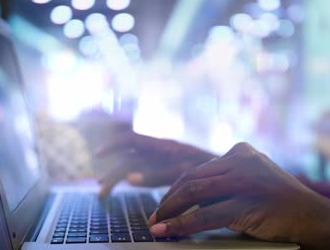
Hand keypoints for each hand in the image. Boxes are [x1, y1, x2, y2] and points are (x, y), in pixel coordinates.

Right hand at [96, 131, 214, 195]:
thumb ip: (157, 174)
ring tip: (104, 192)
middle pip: (128, 157)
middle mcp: (160, 150)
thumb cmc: (210, 167)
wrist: (231, 170)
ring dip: (117, 177)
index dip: (113, 144)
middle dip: (113, 172)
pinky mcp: (166, 170)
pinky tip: (126, 184)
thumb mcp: (184, 170)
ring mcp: (163, 161)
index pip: (130, 139)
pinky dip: (131, 179)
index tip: (98, 154)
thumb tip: (129, 177)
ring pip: (133, 166)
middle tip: (101, 190)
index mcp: (163, 145)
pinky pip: (144, 172)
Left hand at [148, 142, 329, 248]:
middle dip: (169, 199)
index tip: (162, 202)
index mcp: (240, 152)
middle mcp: (241, 160)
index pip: (198, 169)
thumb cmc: (281, 203)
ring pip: (195, 192)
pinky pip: (207, 213)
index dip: (175, 187)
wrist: (314, 217)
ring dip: (170, 210)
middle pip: (192, 178)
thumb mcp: (251, 182)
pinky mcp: (248, 201)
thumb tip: (186, 199)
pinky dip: (183, 224)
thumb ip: (224, 184)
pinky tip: (169, 230)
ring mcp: (245, 179)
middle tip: (154, 215)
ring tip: (156, 223)